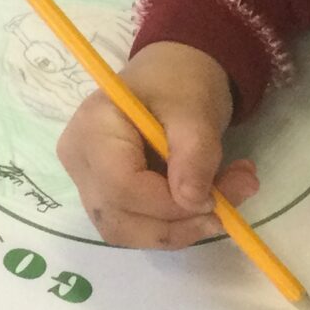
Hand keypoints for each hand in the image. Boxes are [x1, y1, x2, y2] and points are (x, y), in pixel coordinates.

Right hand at [55, 41, 258, 247]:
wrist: (171, 77)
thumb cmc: (179, 82)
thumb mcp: (196, 109)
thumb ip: (196, 153)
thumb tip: (195, 202)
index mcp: (92, 128)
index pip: (122, 185)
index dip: (170, 204)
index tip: (217, 198)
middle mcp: (79, 160)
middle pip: (120, 217)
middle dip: (179, 222)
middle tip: (229, 207)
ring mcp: (86, 182)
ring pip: (127, 231)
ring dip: (179, 229)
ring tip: (222, 201)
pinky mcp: (103, 197)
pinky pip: (135, 227)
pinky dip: (173, 225)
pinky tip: (200, 203)